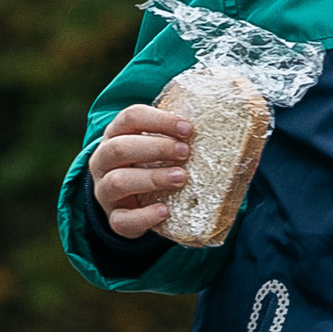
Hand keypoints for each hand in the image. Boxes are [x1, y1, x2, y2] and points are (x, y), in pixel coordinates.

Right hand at [88, 101, 195, 238]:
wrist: (130, 204)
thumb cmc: (150, 166)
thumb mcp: (158, 145)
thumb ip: (179, 133)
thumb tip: (229, 112)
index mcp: (115, 135)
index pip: (131, 117)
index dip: (159, 120)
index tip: (188, 128)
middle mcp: (103, 160)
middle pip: (120, 147)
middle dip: (156, 148)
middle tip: (186, 152)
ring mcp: (105, 191)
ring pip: (118, 182)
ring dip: (152, 177)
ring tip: (181, 178)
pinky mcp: (114, 218)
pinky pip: (123, 219)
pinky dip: (144, 216)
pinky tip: (165, 210)